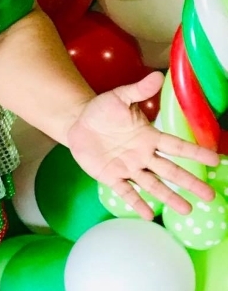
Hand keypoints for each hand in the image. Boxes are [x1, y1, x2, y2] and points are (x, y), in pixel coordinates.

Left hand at [67, 71, 218, 219]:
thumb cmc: (101, 110)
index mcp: (148, 136)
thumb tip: (157, 74)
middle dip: (189, 182)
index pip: (175, 146)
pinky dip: (136, 203)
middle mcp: (142, 155)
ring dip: (169, 197)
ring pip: (152, 185)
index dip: (194, 153)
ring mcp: (128, 168)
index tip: (215, 160)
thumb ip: (138, 90)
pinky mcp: (111, 177)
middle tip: (210, 196)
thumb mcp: (119, 97)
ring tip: (187, 210)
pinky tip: (147, 215)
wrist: (77, 122)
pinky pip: (126, 192)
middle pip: (170, 170)